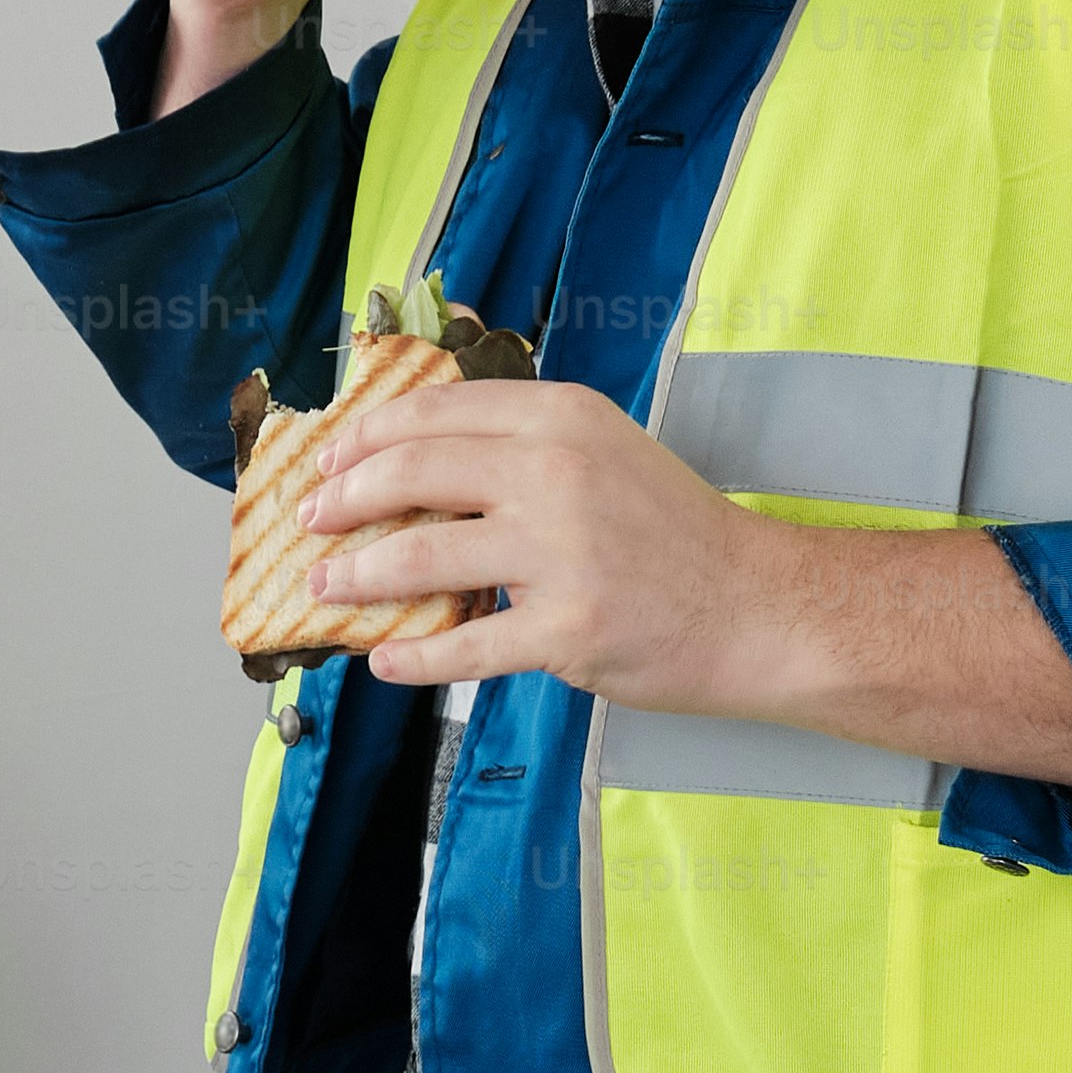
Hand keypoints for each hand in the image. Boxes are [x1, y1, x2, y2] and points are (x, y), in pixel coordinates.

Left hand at [304, 379, 806, 712]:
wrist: (760, 607)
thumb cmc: (675, 536)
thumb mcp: (603, 454)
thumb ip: (519, 450)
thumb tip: (411, 468)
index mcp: (561, 418)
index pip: (433, 412)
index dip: (364, 439)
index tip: (328, 464)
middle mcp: (557, 472)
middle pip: (411, 473)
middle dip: (342, 502)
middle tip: (312, 524)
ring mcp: (563, 551)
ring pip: (421, 558)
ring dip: (357, 577)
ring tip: (327, 589)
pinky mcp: (569, 627)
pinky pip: (464, 645)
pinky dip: (412, 657)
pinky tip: (384, 660)